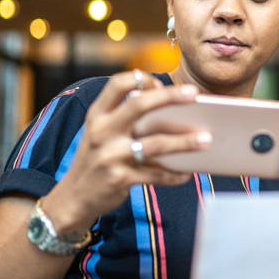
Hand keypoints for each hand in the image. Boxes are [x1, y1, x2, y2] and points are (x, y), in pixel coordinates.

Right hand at [41, 71, 211, 237]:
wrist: (73, 198)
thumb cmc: (96, 160)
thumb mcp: (101, 134)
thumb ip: (124, 119)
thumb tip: (171, 111)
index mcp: (97, 116)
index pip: (118, 84)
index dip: (142, 79)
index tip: (162, 83)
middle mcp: (102, 132)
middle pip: (139, 105)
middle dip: (169, 97)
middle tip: (194, 94)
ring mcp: (110, 156)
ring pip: (155, 144)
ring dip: (183, 142)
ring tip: (206, 139)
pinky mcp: (120, 179)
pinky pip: (155, 175)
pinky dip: (174, 174)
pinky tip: (188, 173)